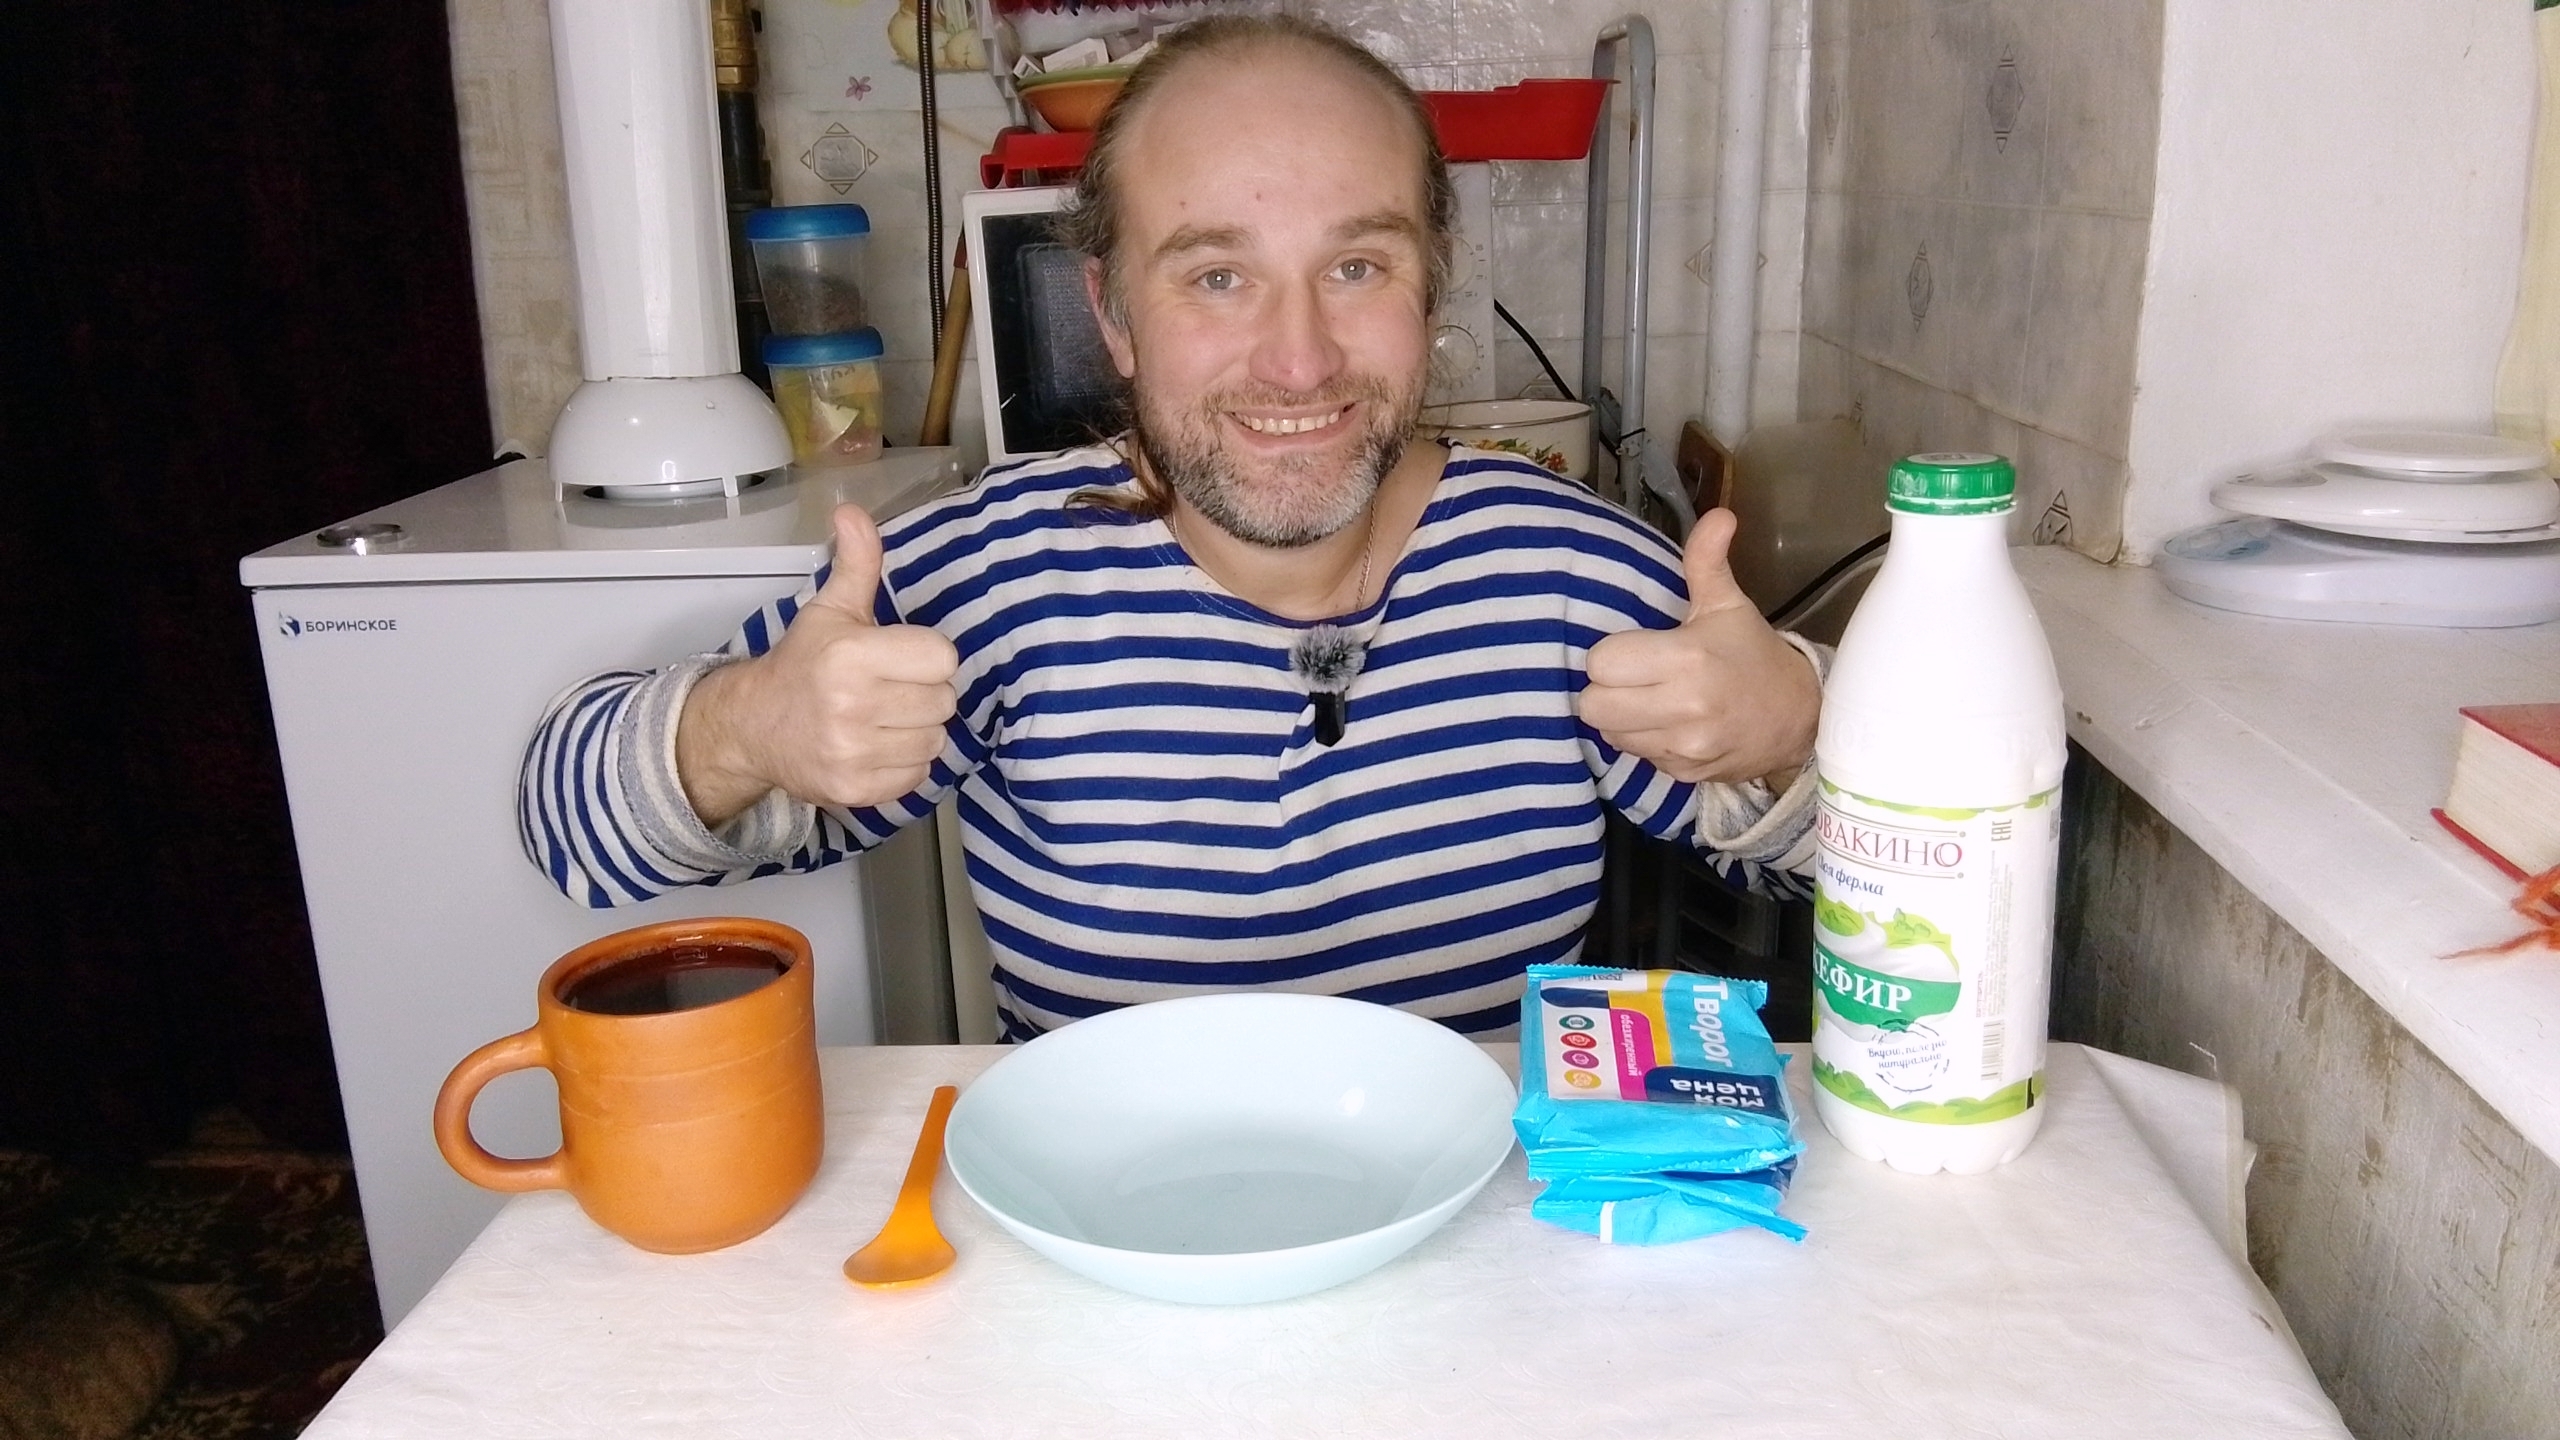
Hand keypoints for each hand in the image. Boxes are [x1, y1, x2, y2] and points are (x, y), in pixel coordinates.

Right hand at [676, 505, 959, 825]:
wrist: (753, 727)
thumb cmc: (802, 665)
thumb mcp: (830, 611)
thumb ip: (856, 563)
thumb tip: (853, 511)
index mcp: (852, 655)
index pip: (942, 657)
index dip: (926, 655)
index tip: (901, 657)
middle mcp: (852, 706)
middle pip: (944, 699)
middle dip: (923, 692)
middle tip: (891, 689)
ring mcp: (854, 752)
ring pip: (935, 739)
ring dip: (918, 729)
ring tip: (884, 718)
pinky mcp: (856, 790)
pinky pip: (917, 775)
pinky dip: (904, 763)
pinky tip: (877, 746)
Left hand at [1579, 508, 1818, 789]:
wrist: (1803, 718)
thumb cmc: (1753, 655)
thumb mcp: (1729, 605)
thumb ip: (1707, 561)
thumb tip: (1719, 513)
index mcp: (1688, 658)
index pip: (1602, 662)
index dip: (1610, 654)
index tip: (1633, 649)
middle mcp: (1684, 707)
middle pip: (1593, 704)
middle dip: (1605, 688)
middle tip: (1631, 677)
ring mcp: (1684, 747)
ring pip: (1609, 733)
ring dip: (1620, 717)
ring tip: (1649, 700)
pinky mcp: (1684, 774)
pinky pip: (1636, 755)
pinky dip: (1644, 741)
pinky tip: (1668, 724)